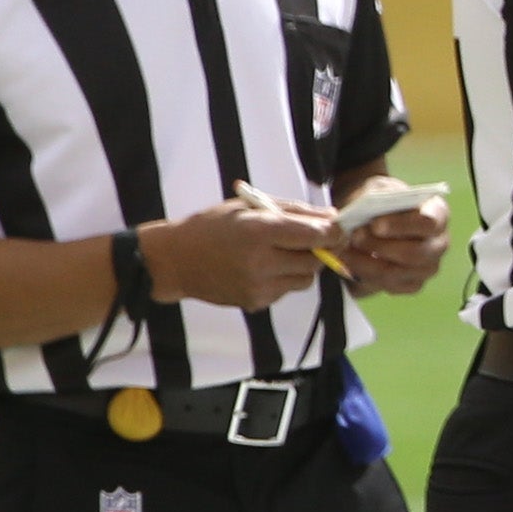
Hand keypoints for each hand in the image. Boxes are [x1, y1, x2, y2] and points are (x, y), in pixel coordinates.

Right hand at [138, 193, 338, 311]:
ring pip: (306, 279)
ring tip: (279, 253)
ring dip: (303, 266)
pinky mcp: (256, 303)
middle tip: (310, 239)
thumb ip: (293, 211)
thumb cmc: (212, 226)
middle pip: (316, 259)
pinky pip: (286, 291)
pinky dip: (284, 279)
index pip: (315, 235)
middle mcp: (261, 261)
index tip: (338, 229)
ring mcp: (258, 286)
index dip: (334, 233)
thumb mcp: (249, 208)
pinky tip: (262, 268)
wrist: (174, 261)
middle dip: (320, 249)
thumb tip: (333, 217)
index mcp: (259, 231)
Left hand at [335, 180, 447, 297]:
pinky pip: (389, 286)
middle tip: (355, 237)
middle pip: (415, 253)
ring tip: (344, 250)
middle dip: (379, 247)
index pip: (428, 224)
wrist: (373, 215)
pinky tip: (351, 262)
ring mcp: (428, 266)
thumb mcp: (376, 190)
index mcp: (438, 214)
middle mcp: (439, 243)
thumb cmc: (380, 201)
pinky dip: (365, 276)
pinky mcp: (413, 283)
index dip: (401, 226)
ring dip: (366, 263)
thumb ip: (368, 202)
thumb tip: (349, 219)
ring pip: (398, 272)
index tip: (374, 224)